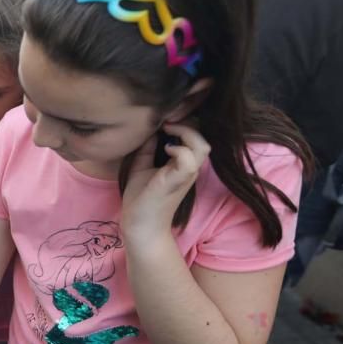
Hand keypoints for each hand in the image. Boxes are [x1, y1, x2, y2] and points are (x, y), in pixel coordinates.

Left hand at [121, 122, 209, 241]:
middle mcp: (189, 168)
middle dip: (186, 123)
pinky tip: (165, 149)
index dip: (184, 121)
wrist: (139, 225)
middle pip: (203, 137)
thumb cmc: (141, 197)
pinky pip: (189, 160)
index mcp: (183, 163)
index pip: (195, 135)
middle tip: (166, 121)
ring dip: (185, 133)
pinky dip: (179, 149)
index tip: (164, 117)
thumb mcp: (142, 165)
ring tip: (167, 130)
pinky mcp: (177, 181)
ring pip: (202, 146)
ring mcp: (185, 175)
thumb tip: (149, 127)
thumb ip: (147, 147)